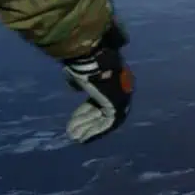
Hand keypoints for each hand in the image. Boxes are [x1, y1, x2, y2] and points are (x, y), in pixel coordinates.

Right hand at [61, 23, 133, 142]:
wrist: (92, 57)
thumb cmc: (84, 60)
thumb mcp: (81, 70)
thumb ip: (80, 80)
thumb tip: (76, 87)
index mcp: (114, 77)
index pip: (101, 98)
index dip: (86, 110)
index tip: (75, 119)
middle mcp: (120, 87)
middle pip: (102, 109)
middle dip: (86, 120)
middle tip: (73, 131)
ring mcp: (121, 96)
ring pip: (105, 118)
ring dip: (89, 128)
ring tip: (74, 137)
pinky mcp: (118, 104)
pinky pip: (108, 122)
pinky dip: (95, 130)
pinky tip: (82, 137)